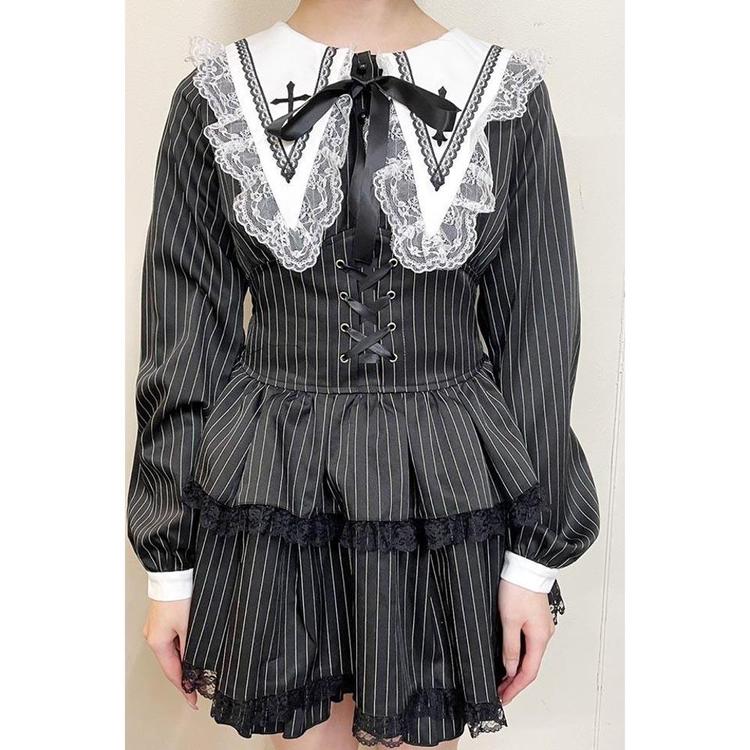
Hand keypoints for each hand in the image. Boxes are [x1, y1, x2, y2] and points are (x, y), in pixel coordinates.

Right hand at [142, 598, 196, 709]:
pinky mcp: (161, 620)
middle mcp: (153, 636)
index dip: (184, 689)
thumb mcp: (188, 626)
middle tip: (198, 687)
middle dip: (184, 675)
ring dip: (184, 660)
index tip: (192, 701)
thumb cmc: (179, 596)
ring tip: (198, 668)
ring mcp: (155, 628)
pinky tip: (191, 648)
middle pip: (171, 663)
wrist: (174, 575)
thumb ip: (190, 648)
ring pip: (172, 651)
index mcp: (157, 642)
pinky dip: (182, 647)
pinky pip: (172, 640)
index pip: (172, 673)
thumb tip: (192, 665)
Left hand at [497, 579, 554, 704]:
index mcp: (540, 637)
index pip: (528, 672)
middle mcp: (544, 634)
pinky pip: (529, 644)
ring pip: (530, 656)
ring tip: (501, 680)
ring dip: (516, 670)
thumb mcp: (509, 620)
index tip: (503, 698)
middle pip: (531, 667)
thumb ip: (510, 647)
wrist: (526, 566)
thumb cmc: (518, 588)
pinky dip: (519, 657)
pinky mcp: (536, 619)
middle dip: (515, 683)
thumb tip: (510, 669)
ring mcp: (541, 627)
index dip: (515, 688)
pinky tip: (509, 659)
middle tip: (499, 693)